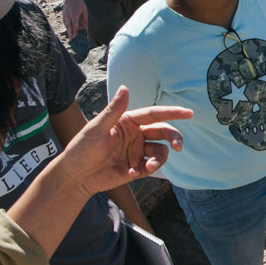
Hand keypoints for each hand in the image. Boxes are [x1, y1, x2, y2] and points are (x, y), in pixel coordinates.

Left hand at [48, 86, 190, 198]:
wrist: (76, 177)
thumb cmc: (81, 149)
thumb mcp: (97, 129)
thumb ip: (113, 111)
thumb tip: (125, 87)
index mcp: (127, 121)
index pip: (154, 114)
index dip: (172, 113)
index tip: (188, 113)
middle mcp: (135, 135)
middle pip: (163, 132)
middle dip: (174, 137)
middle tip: (178, 146)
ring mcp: (137, 151)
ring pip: (160, 151)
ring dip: (159, 158)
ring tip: (148, 166)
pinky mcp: (136, 168)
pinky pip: (151, 166)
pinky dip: (147, 169)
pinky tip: (131, 172)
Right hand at [61, 0, 87, 38]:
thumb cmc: (80, 4)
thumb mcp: (84, 11)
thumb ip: (85, 20)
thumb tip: (86, 28)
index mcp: (75, 15)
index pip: (75, 26)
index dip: (75, 32)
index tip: (76, 37)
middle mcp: (69, 16)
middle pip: (68, 27)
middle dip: (70, 34)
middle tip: (71, 39)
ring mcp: (65, 15)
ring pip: (66, 25)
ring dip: (68, 30)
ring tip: (71, 36)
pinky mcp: (63, 14)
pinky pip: (65, 22)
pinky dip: (67, 26)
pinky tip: (70, 28)